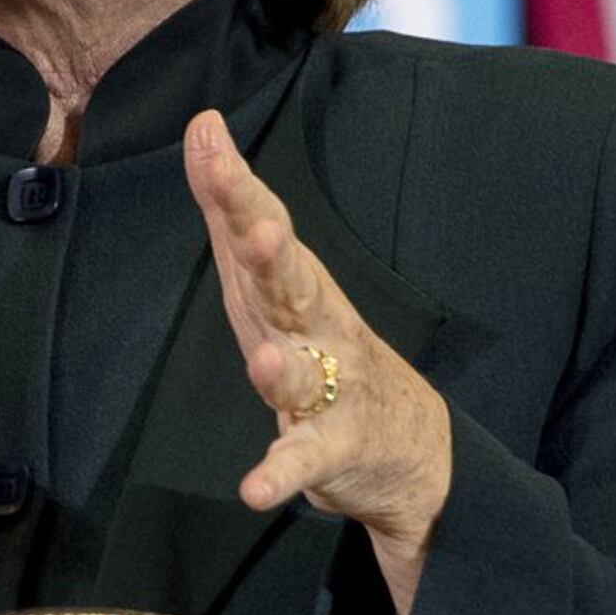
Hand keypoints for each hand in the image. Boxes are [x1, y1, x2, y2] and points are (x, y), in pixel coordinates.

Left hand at [185, 110, 453, 614]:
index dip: (233, 186)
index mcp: (292, 286)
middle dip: (271, 255)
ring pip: (299, 375)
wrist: (413, 447)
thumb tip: (202, 125)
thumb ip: (233, 208)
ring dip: (280, 368)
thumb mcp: (271, 277)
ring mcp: (329, 389)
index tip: (207, 136)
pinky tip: (253, 489)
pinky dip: (280, 474)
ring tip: (267, 357)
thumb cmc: (324, 348)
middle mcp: (314, 327)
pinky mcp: (334, 448)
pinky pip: (304, 461)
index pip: (258, 227)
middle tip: (254, 225)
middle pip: (288, 286)